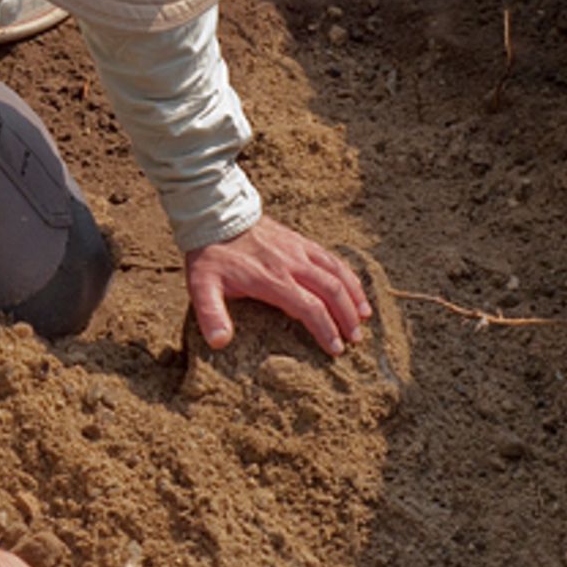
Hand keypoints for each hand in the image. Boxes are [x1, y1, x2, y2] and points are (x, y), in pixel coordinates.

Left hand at [185, 217, 370, 355]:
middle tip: (356, 340)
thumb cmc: (210, 255)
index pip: (309, 308)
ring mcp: (299, 250)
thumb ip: (211, 314)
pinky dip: (347, 275)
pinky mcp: (300, 241)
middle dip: (347, 317)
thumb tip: (220, 342)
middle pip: (332, 291)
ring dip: (354, 296)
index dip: (326, 330)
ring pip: (337, 273)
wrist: (215, 216)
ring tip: (364, 317)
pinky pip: (331, 259)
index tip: (336, 349)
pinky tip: (353, 288)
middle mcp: (292, 264)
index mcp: (272, 280)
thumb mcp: (202, 286)